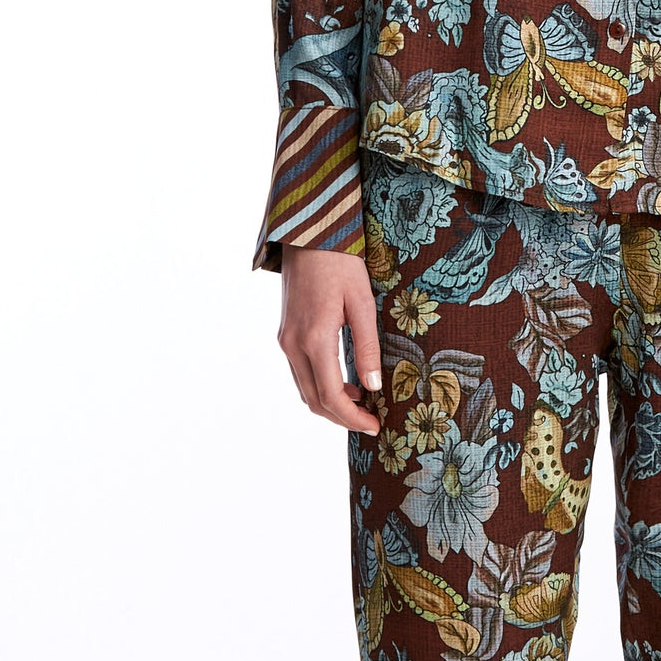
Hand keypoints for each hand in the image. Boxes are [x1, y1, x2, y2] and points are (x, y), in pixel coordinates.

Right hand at [277, 243, 383, 435]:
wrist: (308, 234)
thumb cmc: (339, 263)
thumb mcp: (362, 303)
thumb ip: (368, 347)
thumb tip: (374, 387)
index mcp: (314, 339)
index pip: (331, 396)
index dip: (353, 418)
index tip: (375, 426)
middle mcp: (292, 344)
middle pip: (314, 400)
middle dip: (342, 417)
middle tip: (371, 421)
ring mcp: (284, 340)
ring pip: (304, 389)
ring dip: (330, 404)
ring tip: (362, 402)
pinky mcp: (284, 333)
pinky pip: (300, 373)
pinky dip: (320, 386)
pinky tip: (344, 382)